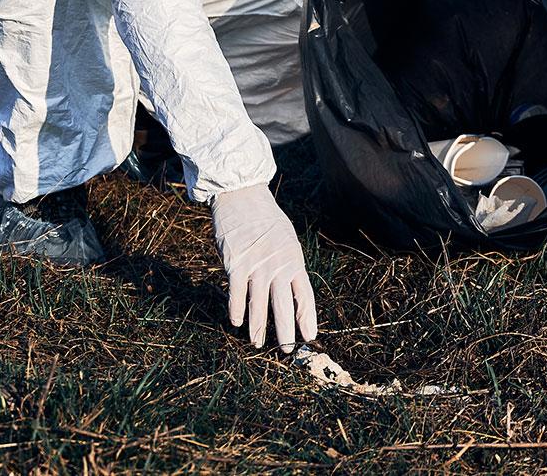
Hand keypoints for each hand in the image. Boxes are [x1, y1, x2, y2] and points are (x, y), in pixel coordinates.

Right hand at [212, 184, 317, 350]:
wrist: (243, 196)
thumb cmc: (266, 220)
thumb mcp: (286, 240)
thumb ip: (288, 264)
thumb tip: (290, 289)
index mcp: (294, 260)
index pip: (304, 295)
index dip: (307, 318)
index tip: (310, 336)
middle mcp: (278, 265)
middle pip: (284, 306)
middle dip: (286, 332)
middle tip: (288, 350)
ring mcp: (256, 265)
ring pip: (259, 305)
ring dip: (259, 328)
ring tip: (259, 344)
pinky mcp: (236, 264)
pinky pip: (236, 294)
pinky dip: (236, 310)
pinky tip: (236, 322)